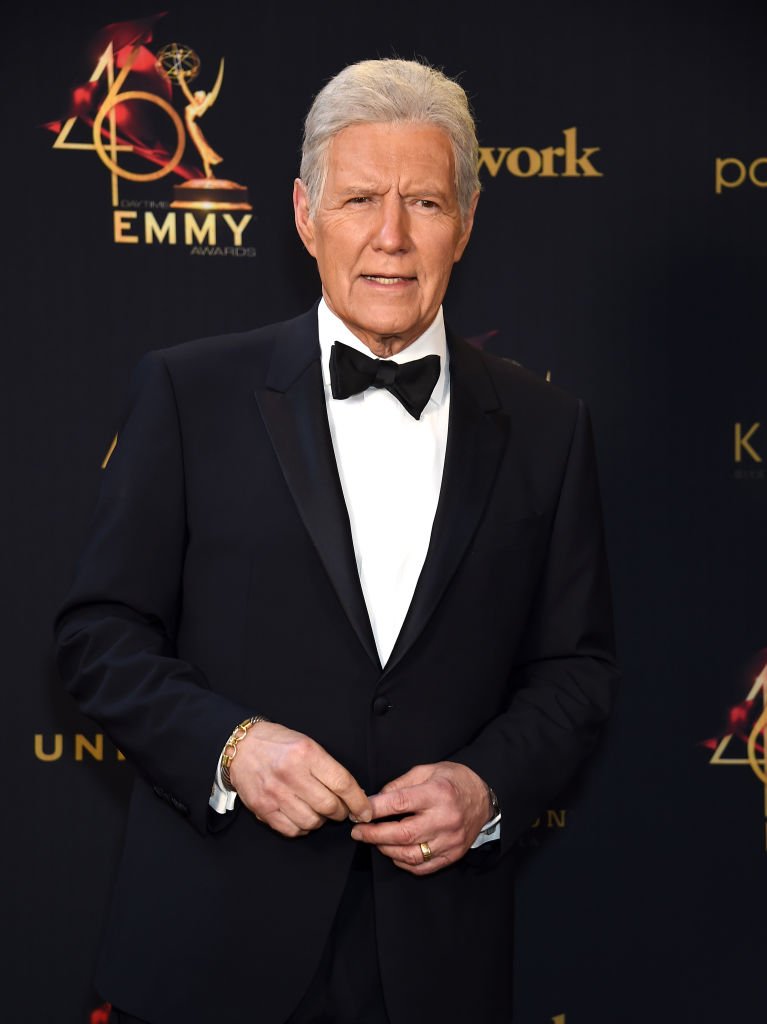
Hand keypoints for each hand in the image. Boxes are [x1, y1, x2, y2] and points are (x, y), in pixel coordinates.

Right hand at [229, 721, 371, 836]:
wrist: (242, 747)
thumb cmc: (278, 744)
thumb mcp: (307, 743)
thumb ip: (327, 767)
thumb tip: (352, 794)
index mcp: (306, 753)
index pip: (342, 783)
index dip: (358, 801)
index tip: (364, 810)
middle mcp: (291, 774)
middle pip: (329, 806)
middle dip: (342, 812)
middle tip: (341, 810)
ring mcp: (275, 793)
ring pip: (312, 822)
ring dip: (322, 821)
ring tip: (319, 810)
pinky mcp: (263, 809)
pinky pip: (292, 830)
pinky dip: (303, 827)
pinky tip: (302, 816)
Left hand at [350, 761, 490, 874]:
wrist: (485, 798)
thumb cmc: (454, 780)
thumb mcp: (428, 770)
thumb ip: (401, 784)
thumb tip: (376, 799)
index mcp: (437, 793)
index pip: (399, 803)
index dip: (375, 809)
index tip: (359, 811)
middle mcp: (444, 819)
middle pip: (402, 833)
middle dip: (374, 834)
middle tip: (358, 832)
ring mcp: (450, 840)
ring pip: (411, 854)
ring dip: (386, 850)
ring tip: (374, 841)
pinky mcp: (453, 855)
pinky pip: (423, 866)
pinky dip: (404, 862)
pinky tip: (394, 853)